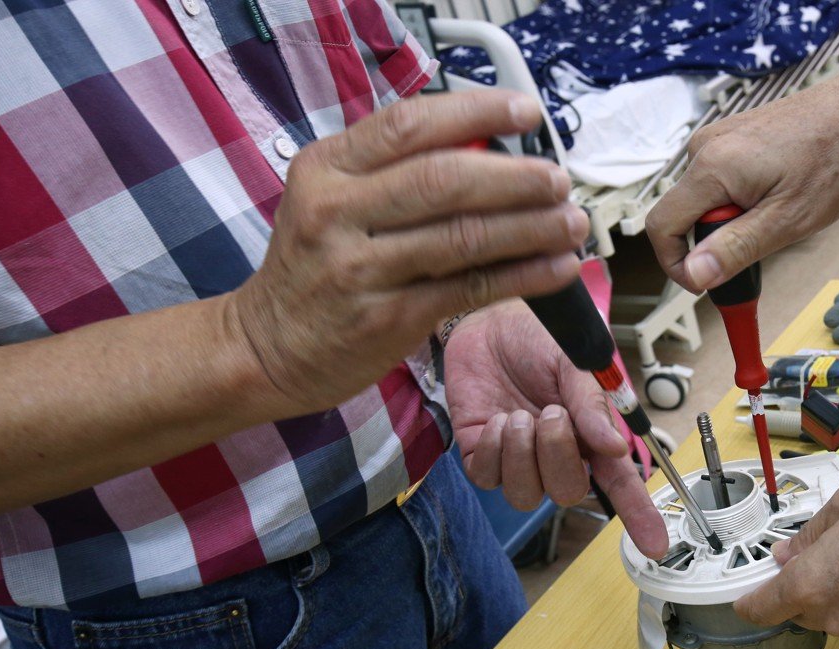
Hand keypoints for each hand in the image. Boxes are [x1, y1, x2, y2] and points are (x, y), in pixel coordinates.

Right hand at [231, 90, 589, 413]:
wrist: (267, 347)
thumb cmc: (316, 266)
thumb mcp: (332, 199)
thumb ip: (395, 170)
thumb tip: (493, 147)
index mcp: (326, 167)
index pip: (409, 124)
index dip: (477, 112)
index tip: (527, 112)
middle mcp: (337, 211)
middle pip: (444, 180)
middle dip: (516, 176)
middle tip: (559, 179)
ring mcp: (360, 268)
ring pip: (463, 237)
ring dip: (531, 228)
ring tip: (572, 223)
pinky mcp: (387, 318)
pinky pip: (470, 288)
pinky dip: (522, 276)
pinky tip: (556, 268)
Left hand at [445, 302, 668, 557]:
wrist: (488, 322)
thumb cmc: (537, 340)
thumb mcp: (574, 362)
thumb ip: (592, 403)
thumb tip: (615, 446)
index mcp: (590, 435)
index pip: (620, 484)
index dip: (638, 516)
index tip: (657, 546)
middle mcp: (557, 454)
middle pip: (567, 492)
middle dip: (559, 456)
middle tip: (552, 413)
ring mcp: (518, 459)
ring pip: (526, 494)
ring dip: (525, 455)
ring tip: (521, 415)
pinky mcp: (482, 455)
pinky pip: (489, 479)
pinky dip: (496, 451)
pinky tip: (500, 420)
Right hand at [646, 55, 838, 291]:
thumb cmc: (834, 157)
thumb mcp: (788, 220)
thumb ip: (736, 248)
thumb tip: (695, 274)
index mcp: (712, 166)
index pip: (661, 226)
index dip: (676, 264)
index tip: (704, 283)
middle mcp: (705, 146)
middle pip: (683, 213)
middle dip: (715, 239)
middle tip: (762, 243)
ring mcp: (717, 138)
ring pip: (703, 198)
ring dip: (731, 218)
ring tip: (778, 211)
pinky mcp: (731, 136)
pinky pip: (718, 180)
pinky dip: (740, 198)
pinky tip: (777, 192)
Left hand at [734, 468, 838, 643]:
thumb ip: (808, 534)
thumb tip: (787, 553)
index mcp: (811, 586)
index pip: (759, 610)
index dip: (749, 598)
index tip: (749, 586)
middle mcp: (834, 617)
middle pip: (796, 611)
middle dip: (799, 585)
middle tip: (819, 548)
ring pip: (832, 613)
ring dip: (835, 590)